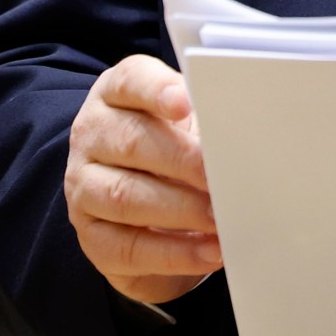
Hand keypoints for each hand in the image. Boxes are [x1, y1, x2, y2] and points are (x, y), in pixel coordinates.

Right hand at [64, 55, 223, 303]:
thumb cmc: (180, 148)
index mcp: (117, 94)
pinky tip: (210, 252)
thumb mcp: (194, 123)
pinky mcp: (92, 237)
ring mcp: (84, 187)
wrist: (151, 206)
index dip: (157, 91)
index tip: (186, 103)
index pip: (131, 82)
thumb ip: (212, 118)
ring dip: (180, 210)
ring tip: (222, 219)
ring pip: (124, 197)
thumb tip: (251, 132)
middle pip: (131, 142)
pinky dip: (174, 253)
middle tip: (223, 177)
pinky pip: (128, 247)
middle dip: (183, 161)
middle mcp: (93, 136)